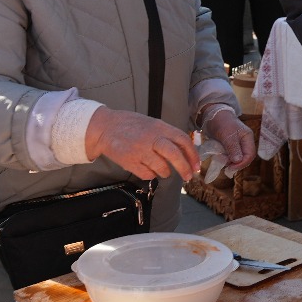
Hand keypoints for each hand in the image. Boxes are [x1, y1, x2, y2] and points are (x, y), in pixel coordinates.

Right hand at [84, 107, 200, 180]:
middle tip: (189, 177)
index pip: (182, 140)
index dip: (193, 154)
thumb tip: (188, 152)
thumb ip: (168, 135)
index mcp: (159, 127)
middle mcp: (151, 138)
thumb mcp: (152, 124)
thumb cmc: (132, 126)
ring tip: (163, 171)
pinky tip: (148, 169)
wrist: (105, 127)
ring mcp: (140, 150)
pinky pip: (147, 174)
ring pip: (162, 168)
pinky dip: (151, 175)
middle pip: (175, 155)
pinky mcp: (129, 161)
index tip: (197, 166)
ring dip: (166, 172)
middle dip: (185, 168)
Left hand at [203, 108, 255, 171]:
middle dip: (235, 163)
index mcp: (248, 137)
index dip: (242, 163)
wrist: (212, 115)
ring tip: (220, 160)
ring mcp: (238, 144)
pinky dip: (225, 158)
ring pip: (237, 158)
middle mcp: (245, 142)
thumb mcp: (227, 135)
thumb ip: (233, 148)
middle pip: (245, 158)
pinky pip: (231, 156)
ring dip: (229, 162)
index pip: (250, 154)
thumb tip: (238, 161)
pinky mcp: (231, 146)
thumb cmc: (221, 122)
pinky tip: (219, 157)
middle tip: (225, 166)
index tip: (231, 167)